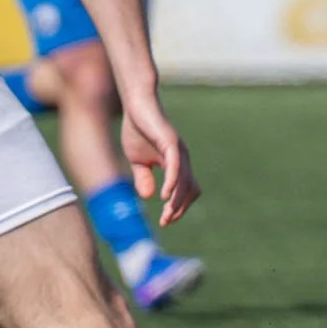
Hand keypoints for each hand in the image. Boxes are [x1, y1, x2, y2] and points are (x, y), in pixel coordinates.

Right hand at [121, 99, 200, 224]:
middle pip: (190, 190)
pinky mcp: (171, 142)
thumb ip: (143, 178)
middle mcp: (182, 159)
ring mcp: (178, 151)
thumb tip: (148, 197)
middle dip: (179, 208)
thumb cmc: (138, 129)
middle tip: (166, 222)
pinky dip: (173, 182)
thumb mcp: (137, 160)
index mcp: (176, 164)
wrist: (136, 105)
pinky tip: (165, 195)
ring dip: (176, 201)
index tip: (166, 221)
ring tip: (166, 216)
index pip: (186, 190)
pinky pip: (176, 166)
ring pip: (185, 181)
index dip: (179, 206)